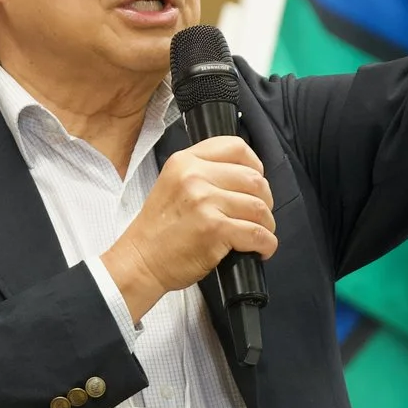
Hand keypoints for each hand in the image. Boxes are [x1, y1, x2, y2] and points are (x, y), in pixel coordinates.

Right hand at [100, 137, 275, 323]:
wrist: (140, 261)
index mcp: (185, 161)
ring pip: (259, 207)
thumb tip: (248, 177)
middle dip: (265, 201)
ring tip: (260, 235)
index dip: (255, 165)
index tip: (255, 184)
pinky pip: (257, 233)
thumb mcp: (173, 184)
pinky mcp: (214, 229)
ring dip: (267, 225)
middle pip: (254, 179)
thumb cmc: (158, 230)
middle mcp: (194, 176)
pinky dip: (266, 244)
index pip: (236, 147)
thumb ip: (204, 173)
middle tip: (259, 217)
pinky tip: (260, 250)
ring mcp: (204, 202)